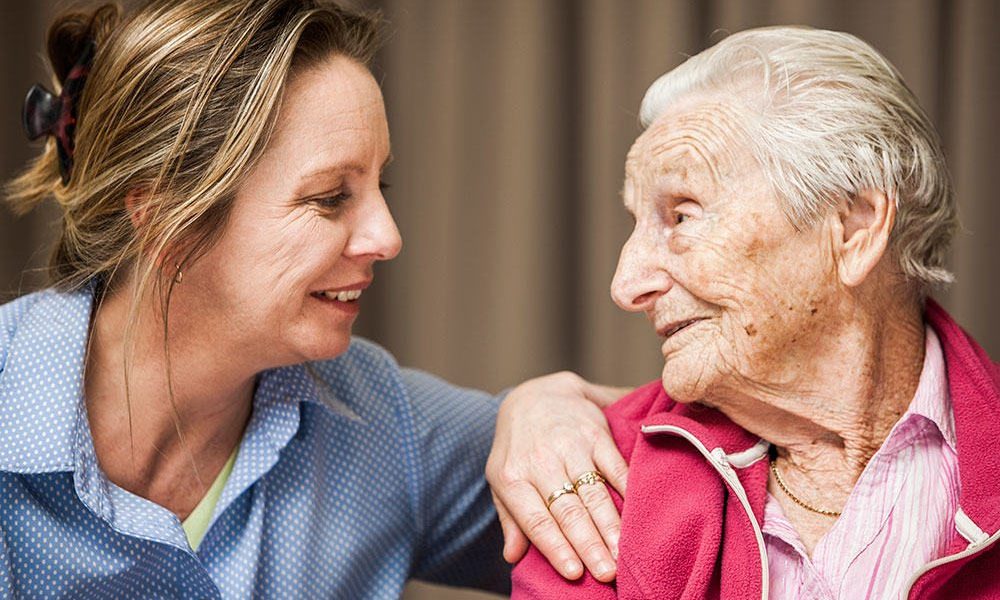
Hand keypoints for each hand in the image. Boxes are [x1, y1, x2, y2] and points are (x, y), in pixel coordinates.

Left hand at [486, 371, 630, 581]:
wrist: (534, 394)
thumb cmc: (517, 447)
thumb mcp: (500, 477)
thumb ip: (511, 518)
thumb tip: (512, 556)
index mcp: (512, 477)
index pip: (536, 519)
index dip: (555, 546)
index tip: (573, 572)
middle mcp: (541, 461)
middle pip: (568, 510)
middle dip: (589, 544)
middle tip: (607, 572)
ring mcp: (570, 445)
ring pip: (592, 491)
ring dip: (610, 524)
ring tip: (623, 552)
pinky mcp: (595, 433)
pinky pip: (614, 465)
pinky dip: (627, 489)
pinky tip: (638, 511)